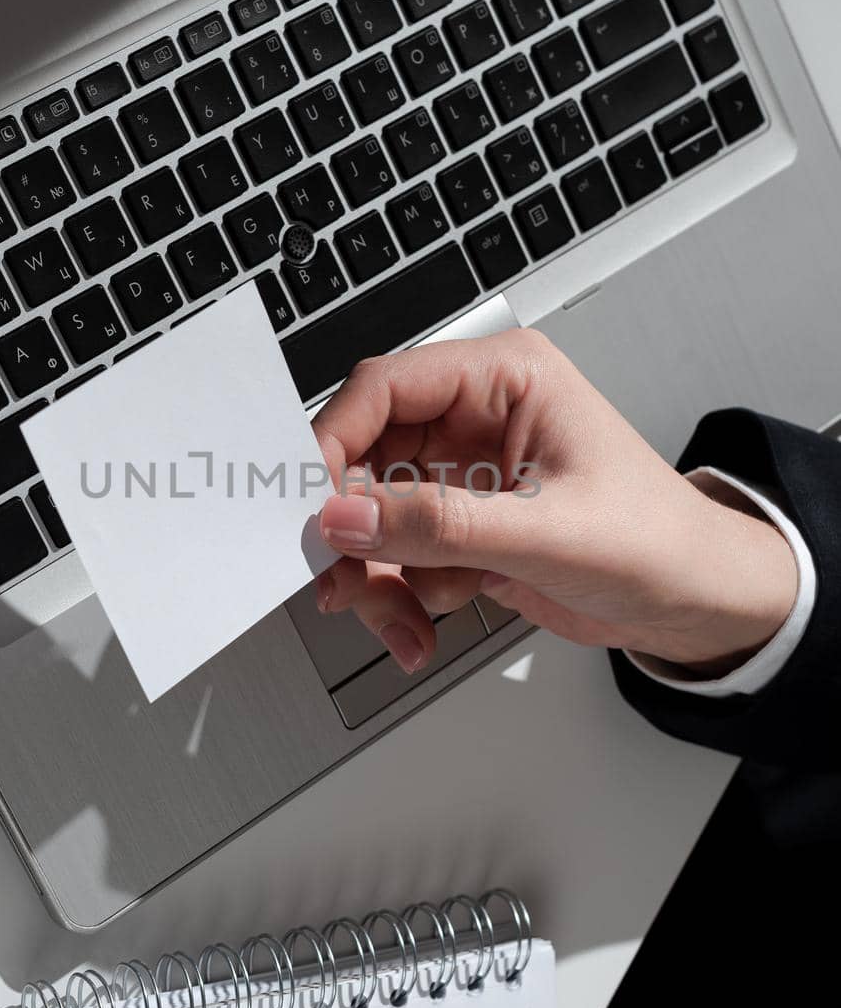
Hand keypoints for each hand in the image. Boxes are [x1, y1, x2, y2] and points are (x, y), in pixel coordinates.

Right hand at [311, 330, 797, 675]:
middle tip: (342, 582)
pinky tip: (423, 628)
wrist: (698, 605)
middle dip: (353, 531)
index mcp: (505, 379)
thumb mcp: (546, 534)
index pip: (384, 388)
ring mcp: (463, 475)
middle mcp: (475, 417)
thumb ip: (439, 525)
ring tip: (402, 624)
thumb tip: (344, 516)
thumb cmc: (658, 543)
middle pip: (365, 459)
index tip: (310, 506)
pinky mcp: (459, 526)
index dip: (334, 442)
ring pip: (371, 517)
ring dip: (375, 577)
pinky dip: (397, 598)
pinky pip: (394, 556)